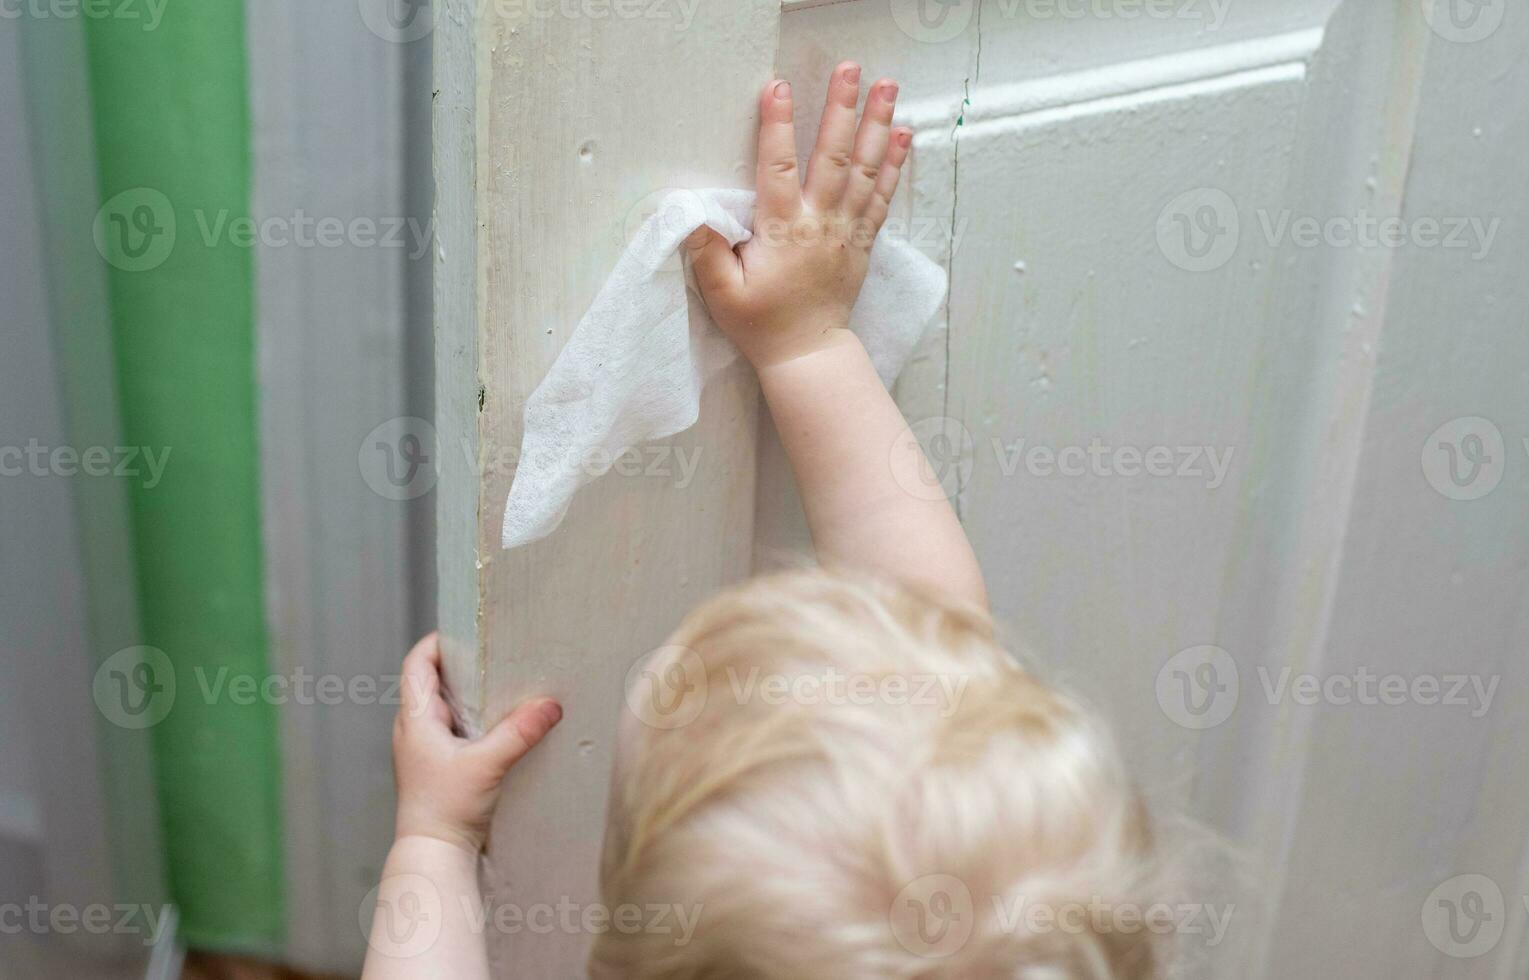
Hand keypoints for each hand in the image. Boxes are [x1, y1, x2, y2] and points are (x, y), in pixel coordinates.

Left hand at [391, 633, 562, 853]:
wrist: (434, 855)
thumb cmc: (446, 810)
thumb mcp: (488, 765)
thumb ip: (520, 733)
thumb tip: (551, 704)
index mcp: (415, 720)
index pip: (416, 664)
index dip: (437, 642)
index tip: (466, 630)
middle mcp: (413, 731)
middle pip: (431, 681)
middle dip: (461, 665)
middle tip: (496, 653)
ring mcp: (423, 750)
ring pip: (443, 707)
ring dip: (469, 694)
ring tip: (503, 685)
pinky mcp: (436, 767)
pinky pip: (453, 730)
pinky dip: (473, 719)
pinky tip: (499, 726)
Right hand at [685, 63, 910, 371]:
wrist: (806, 354)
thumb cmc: (760, 324)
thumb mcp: (722, 294)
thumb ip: (707, 253)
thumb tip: (692, 214)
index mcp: (783, 231)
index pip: (779, 168)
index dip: (778, 127)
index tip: (778, 88)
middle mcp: (820, 223)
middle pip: (833, 157)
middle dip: (842, 109)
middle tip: (851, 69)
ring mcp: (846, 230)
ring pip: (865, 170)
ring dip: (877, 125)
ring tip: (888, 87)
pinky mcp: (861, 240)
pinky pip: (882, 196)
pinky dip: (894, 164)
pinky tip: (904, 134)